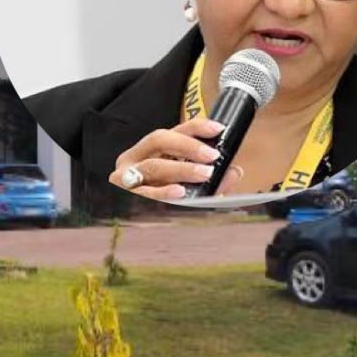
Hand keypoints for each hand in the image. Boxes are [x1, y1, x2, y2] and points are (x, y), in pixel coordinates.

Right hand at [108, 117, 244, 200]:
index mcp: (149, 151)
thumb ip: (211, 181)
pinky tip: (179, 193)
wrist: (127, 228)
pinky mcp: (122, 196)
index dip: (196, 127)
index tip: (218, 129)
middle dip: (188, 145)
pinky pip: (144, 192)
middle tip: (211, 156)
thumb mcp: (187, 188)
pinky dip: (163, 192)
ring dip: (181, 169)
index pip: (173, 130)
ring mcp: (125, 177)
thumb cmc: (160, 203)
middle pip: (158, 140)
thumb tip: (234, 172)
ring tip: (204, 174)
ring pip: (152, 166)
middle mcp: (134, 158)